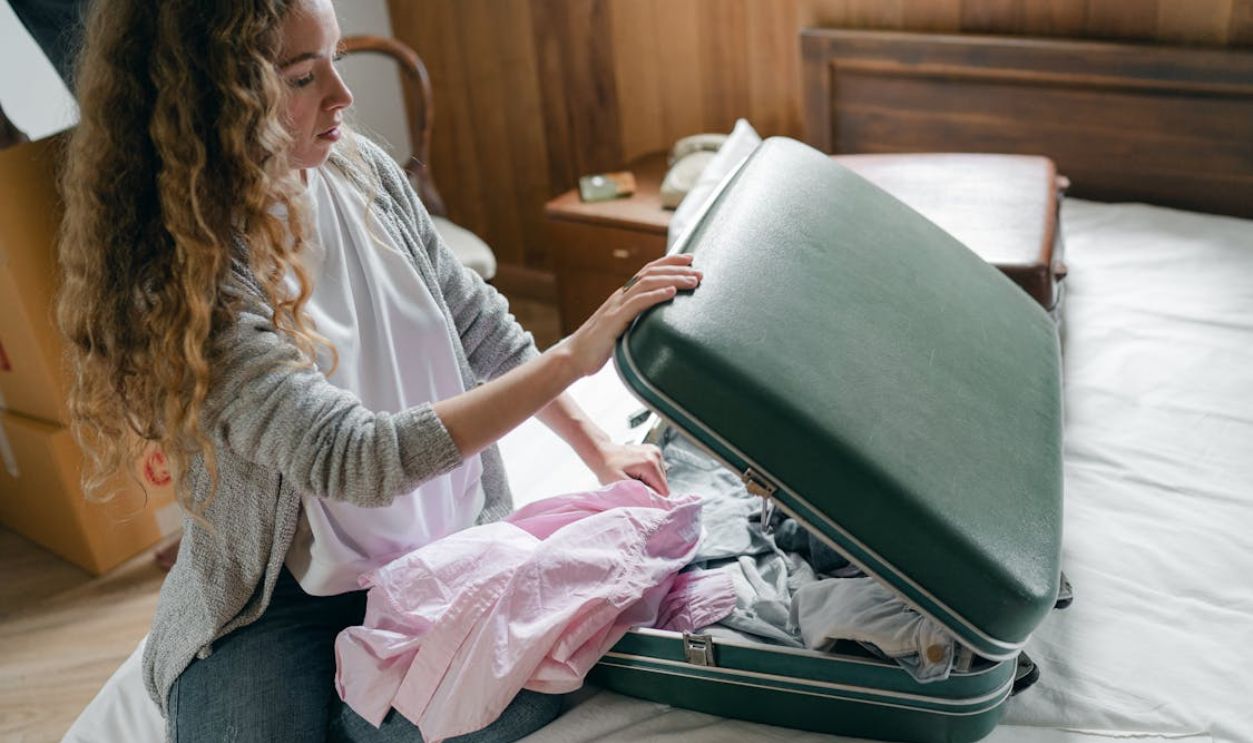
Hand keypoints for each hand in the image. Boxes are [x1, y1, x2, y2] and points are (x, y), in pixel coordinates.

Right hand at [559, 254, 701, 377]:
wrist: (574, 357)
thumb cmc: (599, 345)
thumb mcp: (622, 327)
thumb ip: (637, 319)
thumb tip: (658, 320)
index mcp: (623, 296)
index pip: (648, 271)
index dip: (669, 262)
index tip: (690, 259)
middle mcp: (620, 296)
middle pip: (651, 273)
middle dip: (677, 270)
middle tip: (700, 273)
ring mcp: (616, 306)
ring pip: (647, 284)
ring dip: (672, 280)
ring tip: (692, 281)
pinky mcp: (614, 320)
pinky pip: (637, 304)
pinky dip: (656, 296)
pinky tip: (671, 293)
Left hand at [589, 441, 669, 495]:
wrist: (601, 452)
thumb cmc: (607, 468)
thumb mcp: (620, 484)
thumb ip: (638, 493)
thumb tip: (654, 501)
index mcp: (650, 463)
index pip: (663, 490)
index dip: (652, 497)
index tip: (638, 495)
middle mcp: (656, 454)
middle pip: (663, 484)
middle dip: (650, 488)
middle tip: (633, 485)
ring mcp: (656, 451)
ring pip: (661, 478)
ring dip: (649, 482)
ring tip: (633, 477)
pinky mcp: (654, 451)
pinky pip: (657, 471)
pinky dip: (648, 475)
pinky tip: (636, 471)